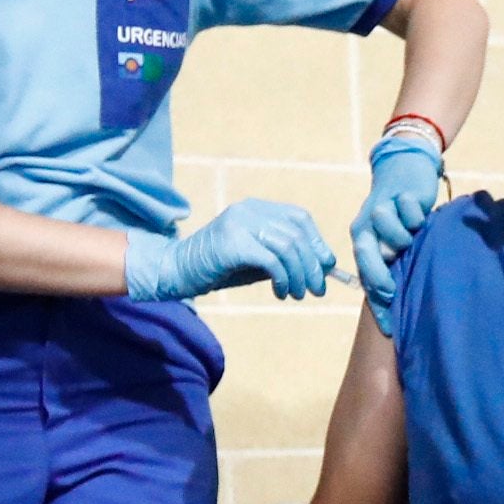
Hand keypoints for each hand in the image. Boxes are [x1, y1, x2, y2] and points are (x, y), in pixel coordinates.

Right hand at [125, 199, 334, 302]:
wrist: (177, 272)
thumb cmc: (220, 268)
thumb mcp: (257, 259)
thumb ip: (284, 257)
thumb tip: (321, 268)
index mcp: (256, 208)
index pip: (299, 218)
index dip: (317, 242)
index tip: (327, 267)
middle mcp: (249, 210)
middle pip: (297, 233)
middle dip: (312, 264)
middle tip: (318, 289)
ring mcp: (239, 223)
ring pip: (287, 247)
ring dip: (299, 275)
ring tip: (298, 294)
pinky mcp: (233, 242)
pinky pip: (271, 260)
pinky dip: (283, 278)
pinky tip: (281, 292)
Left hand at [351, 134, 444, 310]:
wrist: (405, 169)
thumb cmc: (401, 213)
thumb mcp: (394, 240)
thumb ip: (392, 265)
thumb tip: (394, 303)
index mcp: (362, 239)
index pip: (365, 275)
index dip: (376, 302)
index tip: (386, 327)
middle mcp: (367, 226)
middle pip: (367, 255)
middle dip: (379, 276)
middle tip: (390, 290)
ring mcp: (382, 209)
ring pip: (390, 233)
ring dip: (404, 238)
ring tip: (413, 234)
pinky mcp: (400, 194)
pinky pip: (410, 213)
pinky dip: (417, 216)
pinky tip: (420, 214)